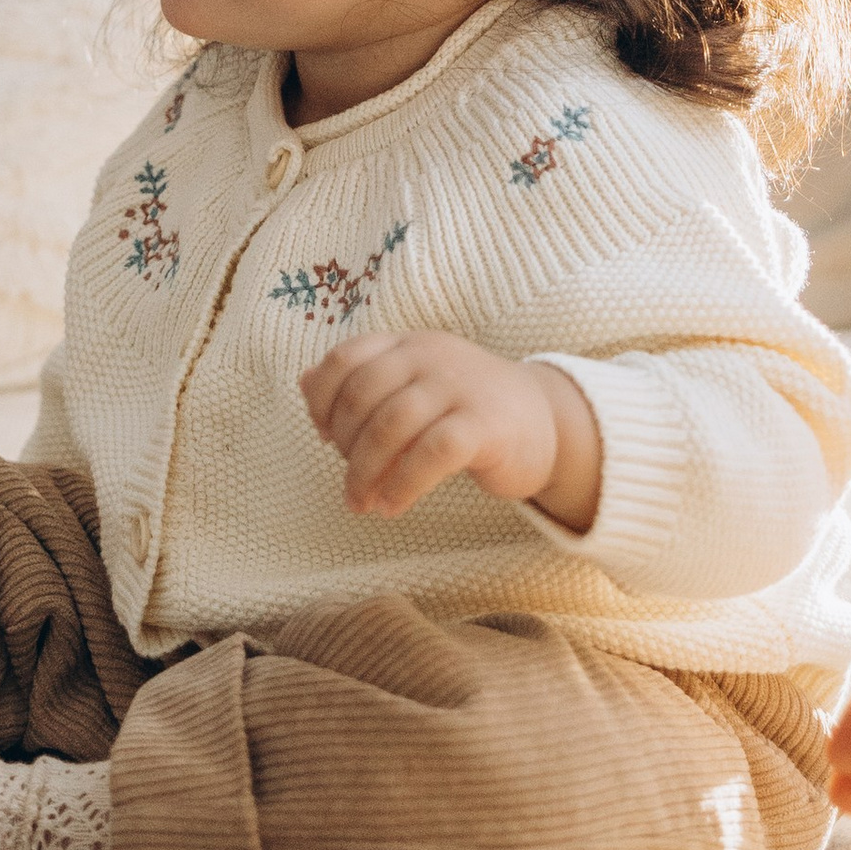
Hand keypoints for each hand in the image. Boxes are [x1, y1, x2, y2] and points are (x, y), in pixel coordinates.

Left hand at [303, 331, 603, 530]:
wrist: (546, 423)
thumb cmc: (465, 408)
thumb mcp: (413, 384)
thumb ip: (363, 381)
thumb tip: (304, 383)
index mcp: (408, 344)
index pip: (345, 359)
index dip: (323, 400)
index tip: (323, 436)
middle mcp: (430, 355)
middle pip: (363, 394)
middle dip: (345, 445)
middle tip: (349, 483)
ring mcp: (460, 386)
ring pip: (391, 425)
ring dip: (365, 472)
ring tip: (362, 504)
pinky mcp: (486, 424)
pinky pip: (432, 453)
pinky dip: (403, 484)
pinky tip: (393, 506)